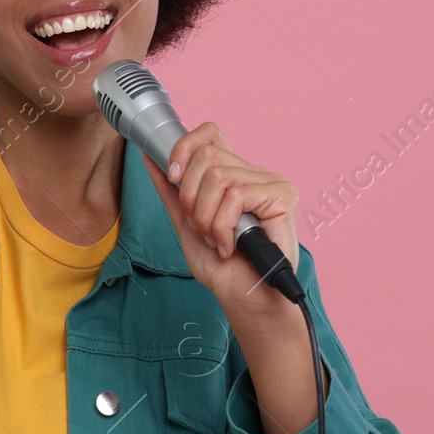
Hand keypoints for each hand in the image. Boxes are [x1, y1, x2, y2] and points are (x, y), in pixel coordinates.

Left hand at [141, 121, 300, 319]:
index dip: (184, 147)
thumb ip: (172, 192)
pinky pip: (236, 195)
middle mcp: (255, 173)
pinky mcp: (282, 196)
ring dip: (206, 217)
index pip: (210, 134)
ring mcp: (272, 182)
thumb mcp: (187, 224)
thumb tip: (151, 157)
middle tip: (201, 228)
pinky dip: (223, 226)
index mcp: (234, 175)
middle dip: (191, 197)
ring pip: (218, 177)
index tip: (173, 177)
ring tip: (217, 241)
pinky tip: (230, 246)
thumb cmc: (222, 268)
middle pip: (207, 155)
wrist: (245, 299)